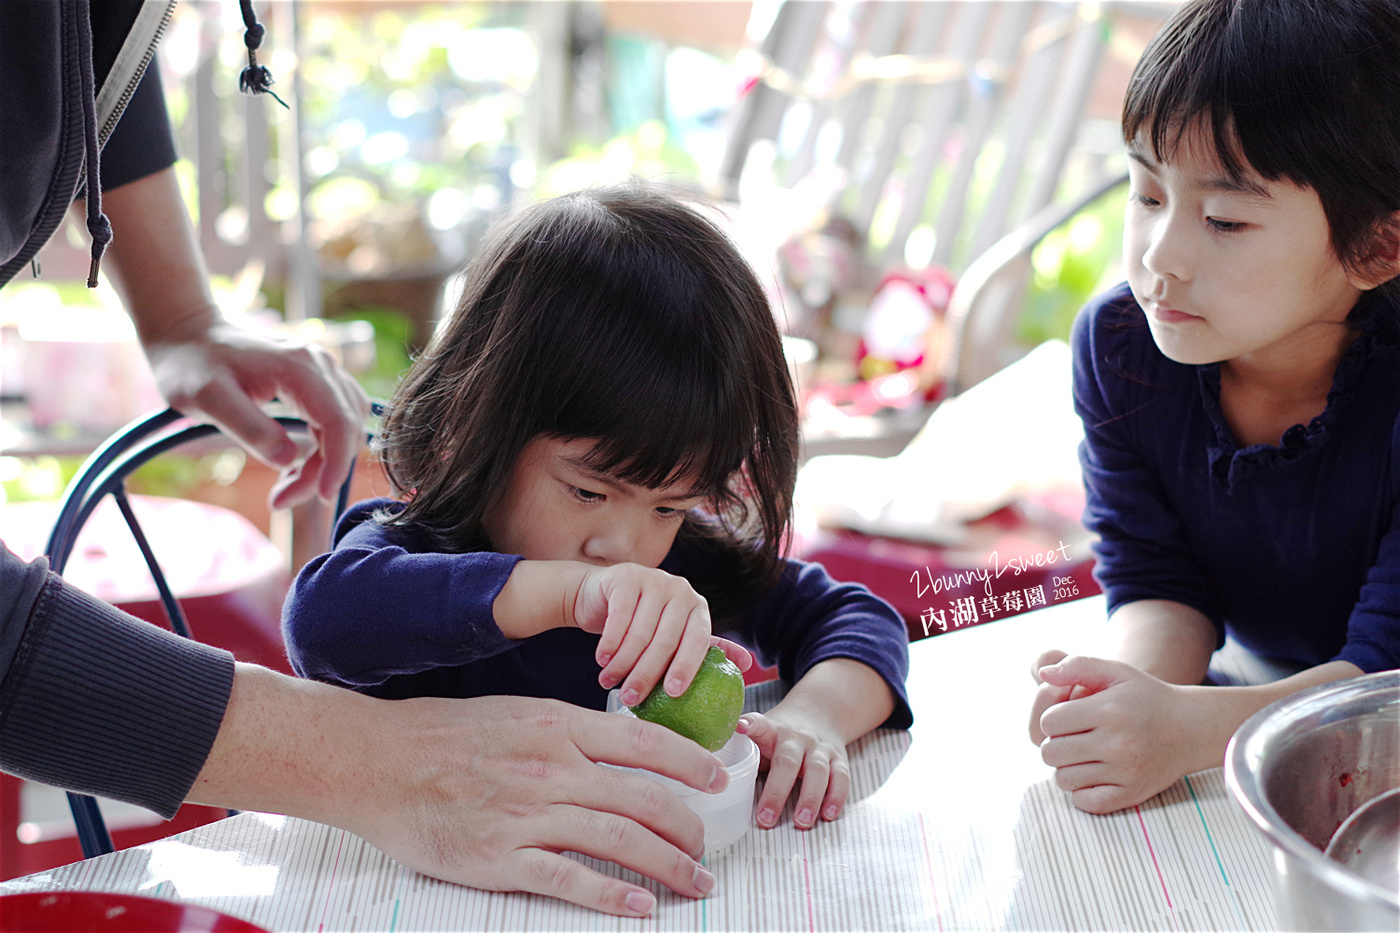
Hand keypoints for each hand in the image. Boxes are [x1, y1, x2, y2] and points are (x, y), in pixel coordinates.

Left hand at [144, 320, 369, 508]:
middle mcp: (321, 366)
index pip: (340, 421)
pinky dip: (322, 449)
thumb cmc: (192, 364)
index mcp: (301, 367)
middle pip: (346, 428)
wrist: (186, 331)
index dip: (338, 463)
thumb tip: (289, 460)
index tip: (322, 496)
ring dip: (324, 462)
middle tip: (280, 498)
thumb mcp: (208, 399)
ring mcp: (321, 372)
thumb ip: (249, 428)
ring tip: (286, 484)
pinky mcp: (315, 382)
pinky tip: (294, 465)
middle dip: (323, 471)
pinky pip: (334, 420)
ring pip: (345, 426)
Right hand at [193, 669, 729, 916]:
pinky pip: (571, 880)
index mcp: (556, 725)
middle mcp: (551, 767)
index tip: (718, 778)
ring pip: (620, 840)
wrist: (376, 762)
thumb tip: (619, 750)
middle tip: (707, 848)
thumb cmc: (443, 735)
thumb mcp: (515, 713)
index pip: (643, 741)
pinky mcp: (501, 858)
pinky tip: (639, 908)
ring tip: (692, 882)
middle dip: (687, 826)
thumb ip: (566, 733)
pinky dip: (612, 896)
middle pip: (644, 798)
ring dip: (667, 865)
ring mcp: (527, 814)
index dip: (689, 762)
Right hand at [573, 563, 750, 705]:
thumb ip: (705, 649)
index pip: (698, 641)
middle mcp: (680, 590)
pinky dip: (610, 643)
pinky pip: (620, 618)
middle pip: (666, 640)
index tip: (673, 694)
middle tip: (631, 699)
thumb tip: (747, 665)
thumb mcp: (674, 636)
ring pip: (640, 632)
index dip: (687, 668)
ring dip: (623, 663)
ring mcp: (654, 580)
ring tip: (609, 682)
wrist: (602, 596)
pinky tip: (602, 660)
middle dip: (647, 674)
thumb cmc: (642, 623)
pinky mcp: (626, 578)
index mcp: (698, 608)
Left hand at [737, 708, 849, 829]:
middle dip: (777, 791)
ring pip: (818, 771)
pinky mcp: (838, 759)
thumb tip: (714, 780)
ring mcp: (820, 748)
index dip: (749, 725)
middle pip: (788, 762)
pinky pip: (840, 777)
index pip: (760, 725)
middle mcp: (797, 738)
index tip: (740, 727)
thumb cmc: (781, 734)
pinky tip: (828, 815)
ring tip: (801, 822)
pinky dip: (836, 797)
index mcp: (772, 730)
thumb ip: (745, 753)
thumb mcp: (763, 735)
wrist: (821, 712)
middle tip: (766, 818)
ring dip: (810, 798)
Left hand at [1033, 655, 1210, 813]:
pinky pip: (1084, 802)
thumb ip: (1076, 666)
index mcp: (1109, 710)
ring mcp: (1126, 772)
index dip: (1051, 718)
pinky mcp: (1132, 795)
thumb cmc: (1145, 697)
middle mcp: (1118, 743)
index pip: (1048, 722)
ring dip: (1066, 766)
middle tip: (1072, 736)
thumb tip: (1042, 674)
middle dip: (1055, 742)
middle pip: (1051, 752)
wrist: (1189, 728)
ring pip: (1063, 779)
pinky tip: (1092, 774)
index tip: (1067, 716)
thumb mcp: (1115, 671)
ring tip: (1082, 754)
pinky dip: (1081, 791)